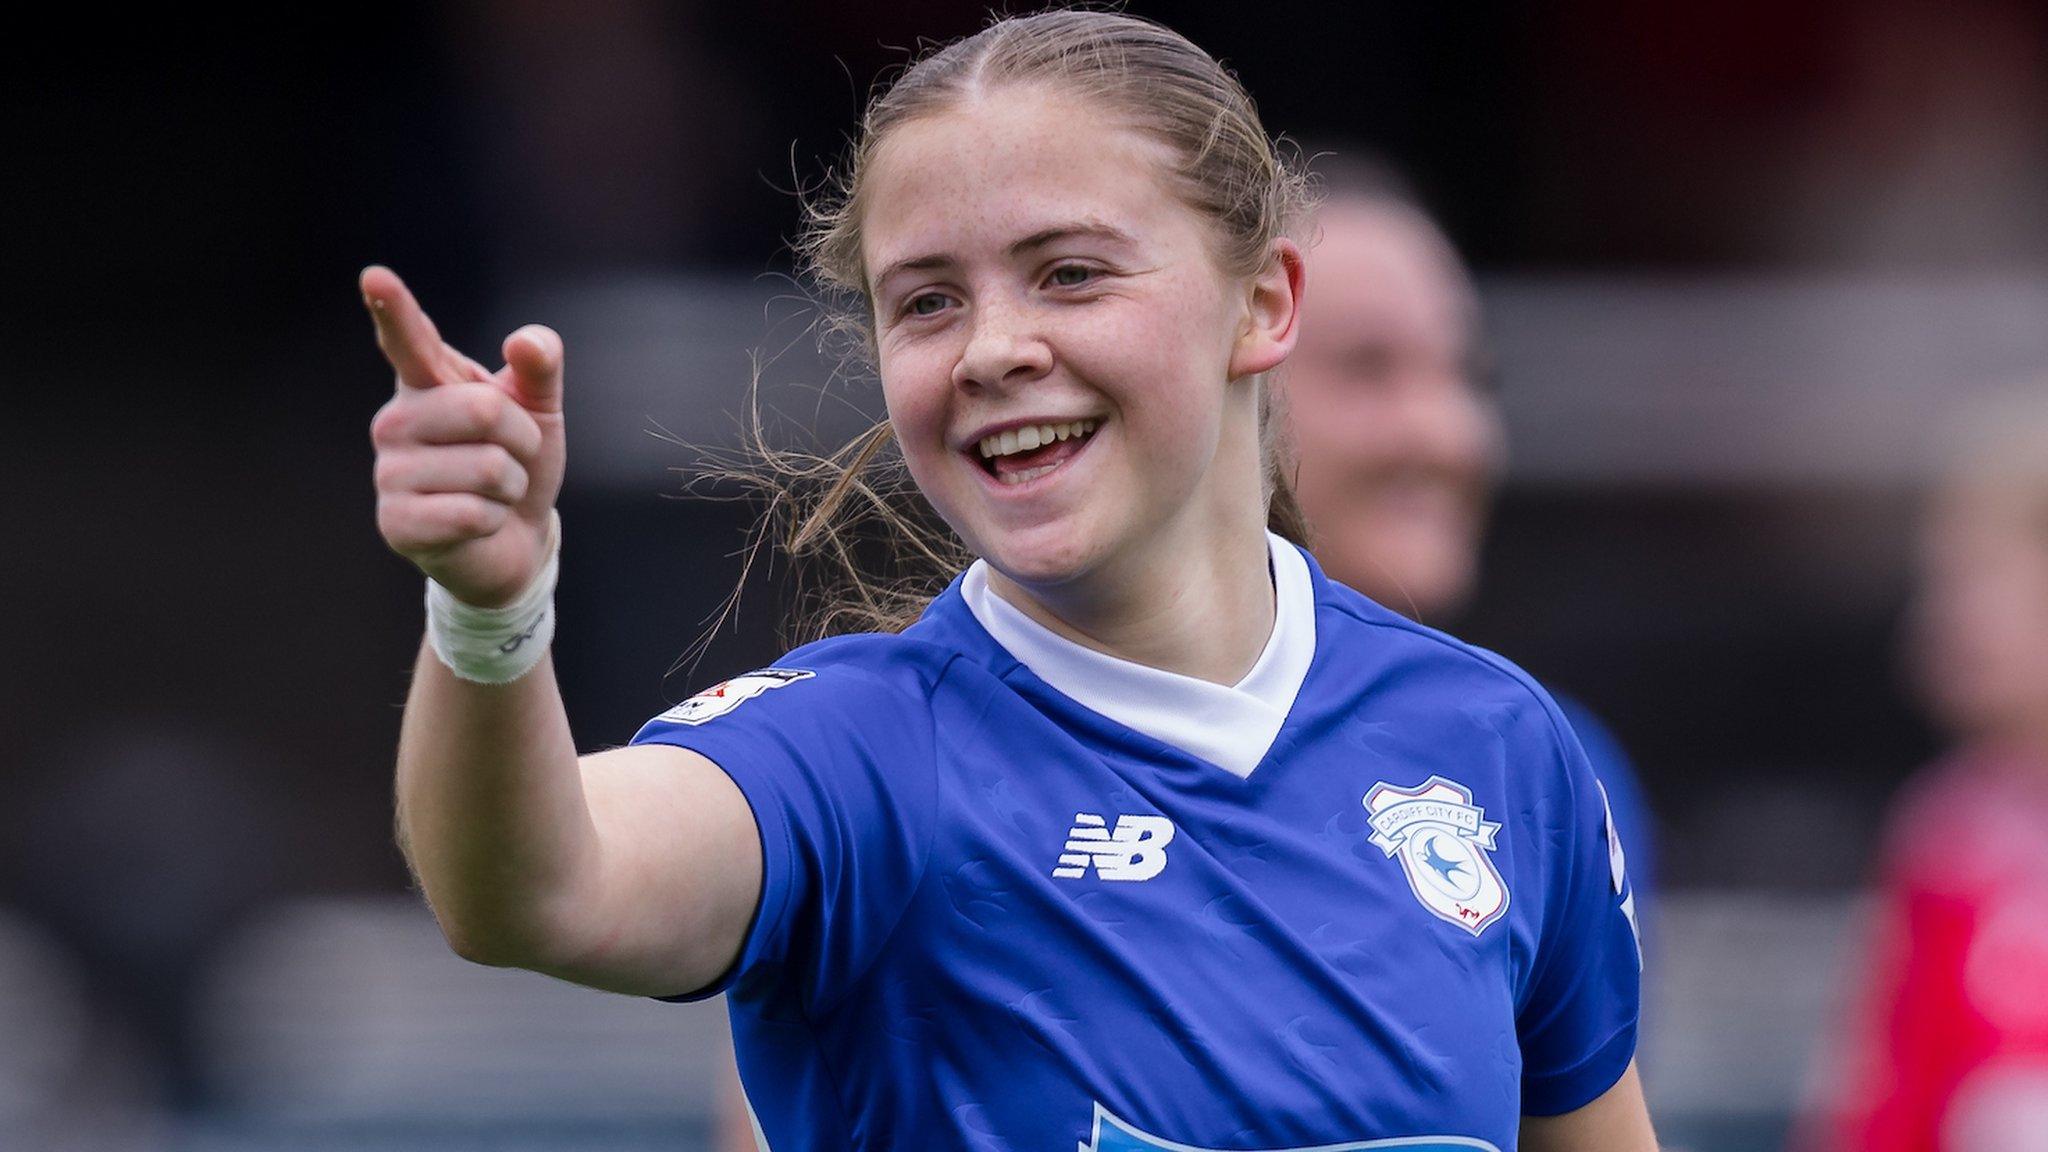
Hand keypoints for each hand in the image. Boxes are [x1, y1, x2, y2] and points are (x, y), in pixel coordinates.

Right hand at [363, 266, 567, 607]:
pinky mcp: (397, 523)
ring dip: (510, 486)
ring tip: (492, 493)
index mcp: (426, 383)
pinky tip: (478, 524)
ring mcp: (389, 473)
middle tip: (509, 458)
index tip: (374, 276)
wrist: (514, 540)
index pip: (410, 340)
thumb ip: (539, 367)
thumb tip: (527, 342)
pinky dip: (494, 520)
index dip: (394, 309)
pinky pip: (474, 513)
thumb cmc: (517, 463)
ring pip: (488, 468)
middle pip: (484, 410)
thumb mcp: (538, 410)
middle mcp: (396, 421)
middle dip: (521, 440)